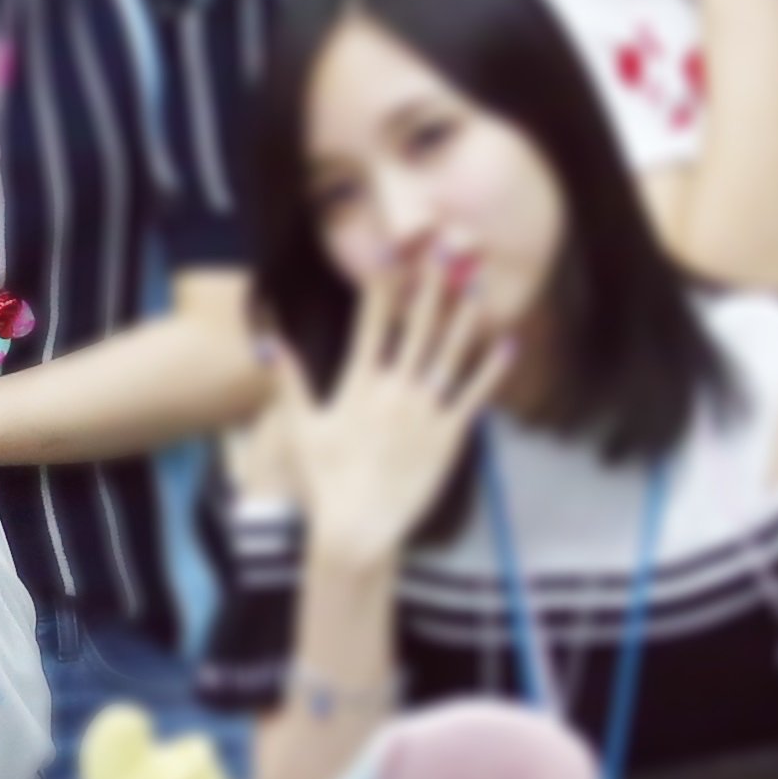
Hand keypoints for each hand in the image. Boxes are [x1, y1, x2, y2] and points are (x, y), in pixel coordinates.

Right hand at [279, 260, 511, 573]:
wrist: (358, 528)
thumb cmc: (326, 481)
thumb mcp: (301, 428)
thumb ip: (289, 382)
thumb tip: (269, 342)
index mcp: (359, 385)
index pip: (372, 323)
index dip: (383, 284)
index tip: (392, 250)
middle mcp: (395, 391)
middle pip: (418, 328)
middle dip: (433, 287)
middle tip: (448, 252)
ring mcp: (425, 412)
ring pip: (449, 354)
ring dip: (465, 317)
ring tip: (478, 285)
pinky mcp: (449, 437)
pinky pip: (474, 396)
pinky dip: (492, 369)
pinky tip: (507, 344)